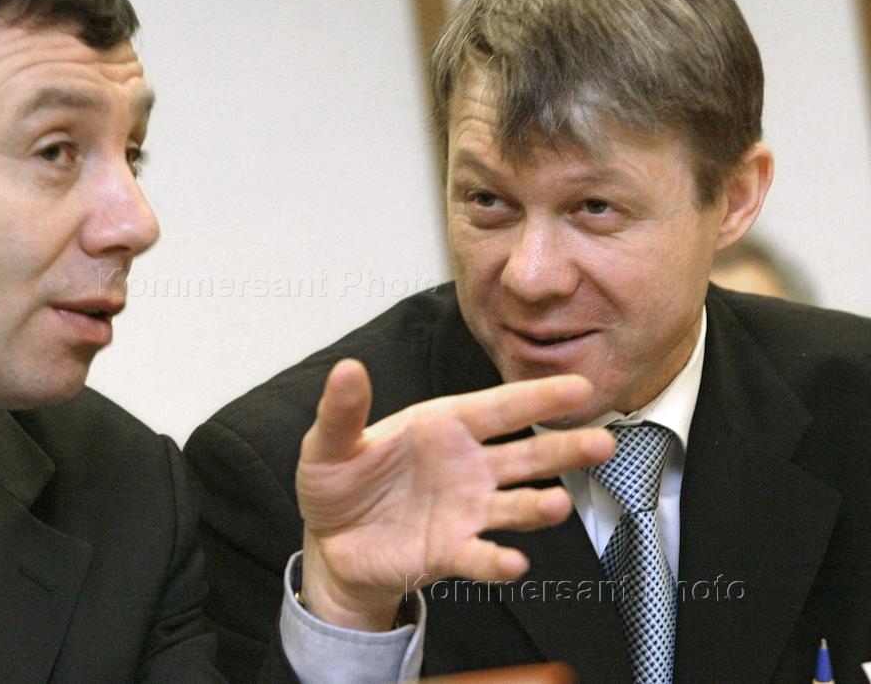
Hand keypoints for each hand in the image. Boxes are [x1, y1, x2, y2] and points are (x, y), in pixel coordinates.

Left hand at [296, 358, 613, 630]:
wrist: (330, 544)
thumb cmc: (337, 483)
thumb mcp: (328, 444)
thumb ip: (342, 411)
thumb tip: (347, 368)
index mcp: (443, 426)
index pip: (499, 407)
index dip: (538, 397)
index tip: (579, 386)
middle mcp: (466, 465)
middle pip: (525, 454)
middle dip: (563, 448)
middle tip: (603, 442)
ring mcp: (466, 509)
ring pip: (516, 504)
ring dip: (539, 505)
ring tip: (558, 504)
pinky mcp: (452, 551)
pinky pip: (481, 555)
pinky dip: (497, 560)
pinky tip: (512, 561)